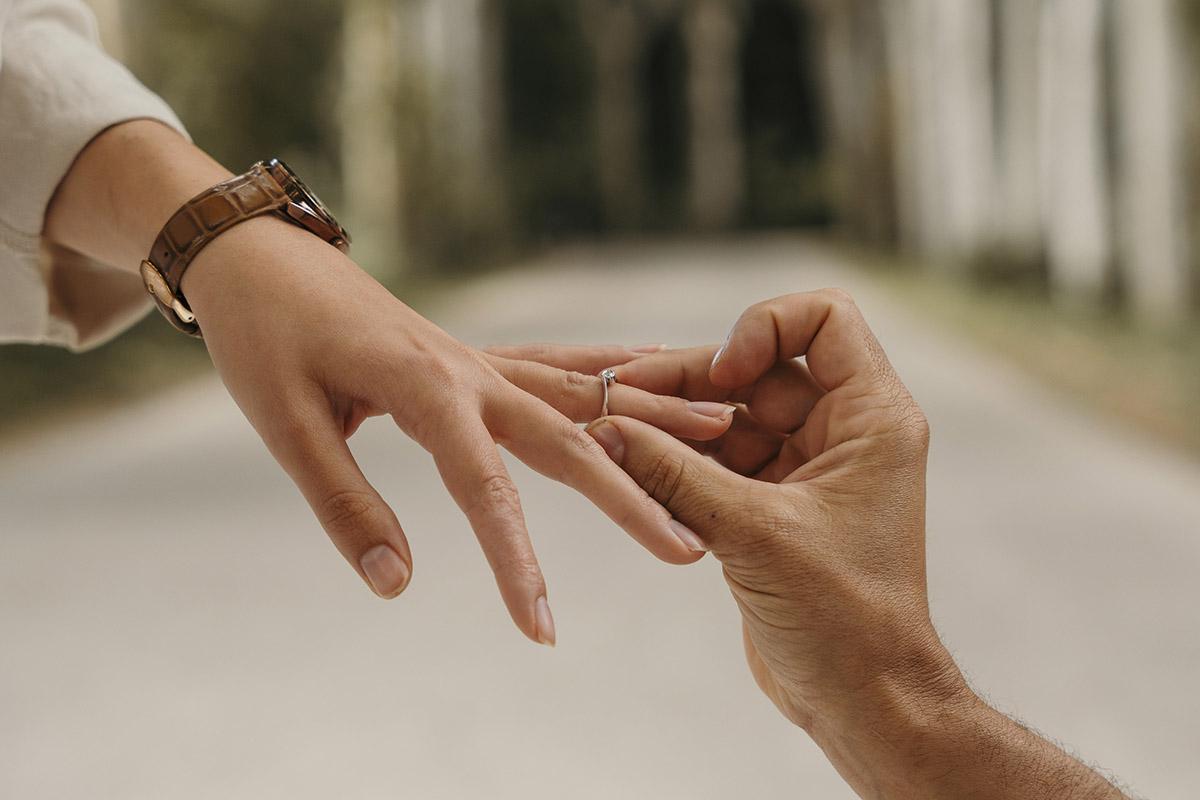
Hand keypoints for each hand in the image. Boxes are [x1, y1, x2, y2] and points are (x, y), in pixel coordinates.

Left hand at [181, 216, 733, 644]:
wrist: (257, 253)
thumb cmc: (264, 336)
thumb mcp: (287, 426)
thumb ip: (346, 506)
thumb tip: (397, 585)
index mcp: (426, 389)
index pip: (487, 488)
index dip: (516, 562)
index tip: (542, 628)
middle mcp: (471, 370)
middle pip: (571, 438)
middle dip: (632, 497)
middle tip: (688, 548)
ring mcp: (479, 356)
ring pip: (584, 390)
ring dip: (652, 414)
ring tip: (723, 429)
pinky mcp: (473, 353)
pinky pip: (559, 362)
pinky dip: (613, 366)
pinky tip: (655, 362)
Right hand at [504, 289, 949, 710]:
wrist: (861, 700)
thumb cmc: (842, 618)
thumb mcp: (753, 533)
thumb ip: (674, 474)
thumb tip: (603, 429)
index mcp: (871, 418)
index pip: (823, 319)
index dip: (764, 328)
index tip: (723, 377)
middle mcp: (842, 432)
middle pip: (757, 371)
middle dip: (690, 384)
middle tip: (621, 400)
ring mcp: (804, 469)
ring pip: (730, 419)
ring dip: (673, 427)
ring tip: (612, 437)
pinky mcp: (772, 506)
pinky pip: (717, 463)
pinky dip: (676, 466)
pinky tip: (628, 471)